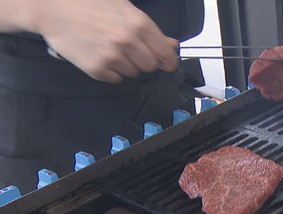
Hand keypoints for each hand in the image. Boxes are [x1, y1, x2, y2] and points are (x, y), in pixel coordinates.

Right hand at [34, 0, 179, 82]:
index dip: (166, 61)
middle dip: (143, 61)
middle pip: (150, 67)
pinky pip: (115, 79)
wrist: (52, 7)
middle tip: (129, 50)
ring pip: (133, 74)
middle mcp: (128, 42)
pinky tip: (100, 55)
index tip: (165, 63)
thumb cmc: (89, 4)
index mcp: (140, 24)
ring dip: (125, 66)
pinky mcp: (96, 69)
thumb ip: (152, 31)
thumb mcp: (125, 9)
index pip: (166, 56)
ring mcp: (112, 57)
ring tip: (110, 49)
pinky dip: (110, 72)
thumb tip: (172, 45)